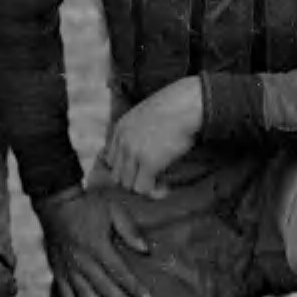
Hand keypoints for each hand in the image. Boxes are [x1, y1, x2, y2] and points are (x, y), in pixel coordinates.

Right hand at [37, 185, 155, 296]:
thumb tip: (145, 250)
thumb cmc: (88, 205)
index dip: (135, 287)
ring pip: (86, 295)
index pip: (120, 272)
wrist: (56, 201)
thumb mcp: (113, 209)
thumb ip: (129, 230)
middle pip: (105, 287)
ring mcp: (68, 267)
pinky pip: (64, 296)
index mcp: (97, 245)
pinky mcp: (58, 271)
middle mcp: (82, 260)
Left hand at [100, 77, 203, 197]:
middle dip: (133, 180)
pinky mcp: (148, 163)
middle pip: (117, 174)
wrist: (186, 105)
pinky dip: (154, 192)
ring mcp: (133, 153)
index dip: (125, 168)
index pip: (110, 159)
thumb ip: (138, 130)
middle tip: (152, 180)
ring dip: (143, 187)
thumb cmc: (174, 106)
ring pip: (127, 184)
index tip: (140, 171)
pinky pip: (143, 189)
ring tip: (160, 184)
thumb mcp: (146, 114)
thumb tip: (145, 149)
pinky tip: (165, 188)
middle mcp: (122, 141)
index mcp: (119, 128)